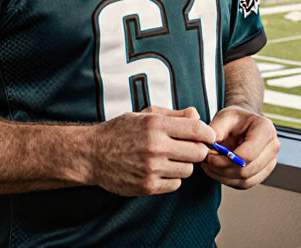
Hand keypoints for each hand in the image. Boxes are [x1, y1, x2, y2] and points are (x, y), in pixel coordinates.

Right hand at [85, 106, 215, 196]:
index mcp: (156, 125)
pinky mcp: (147, 186)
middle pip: (198, 153)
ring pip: (188, 170)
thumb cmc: (120, 131)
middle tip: (188, 148)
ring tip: (169, 158)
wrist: (92, 154)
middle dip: (197, 150)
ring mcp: (151, 168)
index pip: (198, 130)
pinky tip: (160, 170)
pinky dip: (172, 178)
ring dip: (183, 164)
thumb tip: (198, 116)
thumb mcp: (145, 115)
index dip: (209, 134)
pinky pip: (175, 184)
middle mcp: (155, 147)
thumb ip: (174, 115)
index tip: (209, 136)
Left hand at [201, 106, 278, 189]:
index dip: (225, 160)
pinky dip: (230, 181)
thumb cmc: (235, 119)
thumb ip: (215, 130)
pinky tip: (218, 172)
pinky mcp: (264, 171)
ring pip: (246, 180)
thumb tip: (209, 146)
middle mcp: (273, 146)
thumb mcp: (223, 116)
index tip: (209, 158)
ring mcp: (271, 161)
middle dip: (223, 170)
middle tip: (207, 163)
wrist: (244, 123)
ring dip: (224, 177)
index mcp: (265, 129)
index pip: (247, 154)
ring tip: (210, 167)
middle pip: (247, 170)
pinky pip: (246, 184)